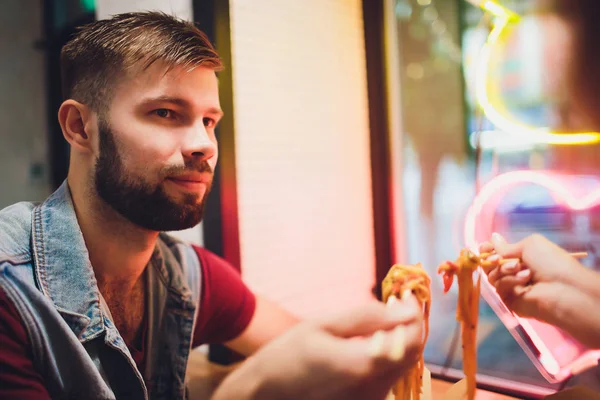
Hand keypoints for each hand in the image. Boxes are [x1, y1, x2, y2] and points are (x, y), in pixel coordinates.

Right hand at [212, 296, 422, 399]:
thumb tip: (406, 308)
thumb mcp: (323, 325)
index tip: (406, 294)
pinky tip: (367, 344)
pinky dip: (387, 356)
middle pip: (412, 353)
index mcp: (361, 365)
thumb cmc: (289, 353)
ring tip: (377, 322)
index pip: (411, 338)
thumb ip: (368, 317)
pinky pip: (388, 377)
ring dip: (398, 340)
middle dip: (408, 325)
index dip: (415, 313)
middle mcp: (372, 389)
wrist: (266, 392)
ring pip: (403, 365)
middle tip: (394, 303)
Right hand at [479, 233, 599, 347]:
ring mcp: (511, 287)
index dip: (488, 249)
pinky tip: (524, 280)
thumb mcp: (530, 245)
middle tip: (497, 259)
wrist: (563, 289)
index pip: (496, 253)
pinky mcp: (509, 300)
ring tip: (521, 269)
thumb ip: (507, 246)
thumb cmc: (552, 263)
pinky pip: (499, 287)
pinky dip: (509, 281)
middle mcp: (514, 272)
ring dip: (504, 270)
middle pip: (489, 265)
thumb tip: (493, 238)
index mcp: (520, 258)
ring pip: (492, 276)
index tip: (484, 247)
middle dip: (492, 259)